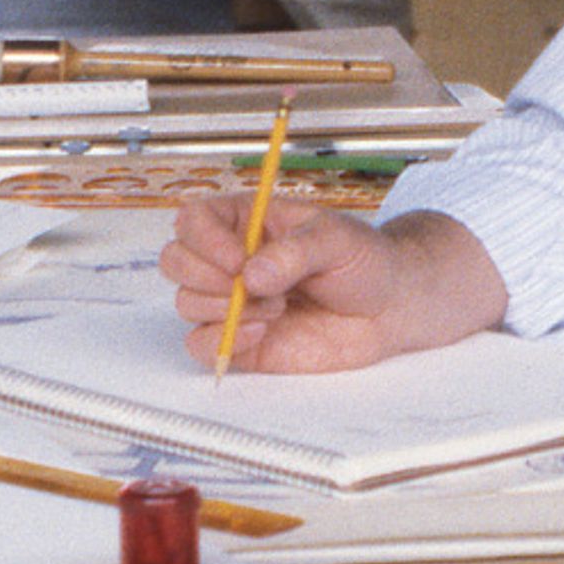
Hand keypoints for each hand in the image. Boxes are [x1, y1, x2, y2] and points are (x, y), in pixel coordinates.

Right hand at [161, 200, 507, 374]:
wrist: (387, 307)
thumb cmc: (363, 262)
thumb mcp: (337, 240)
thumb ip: (295, 252)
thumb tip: (251, 274)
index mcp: (246, 222)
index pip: (193, 219)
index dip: (204, 239)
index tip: (239, 258)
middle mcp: (230, 261)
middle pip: (176, 261)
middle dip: (206, 277)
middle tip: (251, 285)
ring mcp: (232, 302)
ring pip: (186, 303)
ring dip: (228, 308)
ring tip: (279, 307)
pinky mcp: (241, 340)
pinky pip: (199, 344)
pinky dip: (221, 341)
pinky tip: (262, 332)